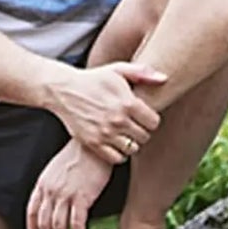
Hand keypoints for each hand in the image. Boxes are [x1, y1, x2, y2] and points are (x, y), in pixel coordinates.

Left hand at [26, 140, 113, 228]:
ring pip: (58, 228)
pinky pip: (77, 225)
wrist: (93, 145)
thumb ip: (50, 186)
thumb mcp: (55, 169)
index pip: (32, 212)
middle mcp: (50, 192)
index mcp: (42, 184)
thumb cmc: (77, 156)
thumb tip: (52, 203)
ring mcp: (65, 195)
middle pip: (44, 224)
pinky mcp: (82, 198)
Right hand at [48, 61, 164, 164]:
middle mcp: (118, 120)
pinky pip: (117, 158)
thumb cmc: (93, 79)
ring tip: (123, 134)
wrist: (63, 90)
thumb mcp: (117, 70)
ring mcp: (105, 133)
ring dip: (130, 142)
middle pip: (144, 136)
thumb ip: (142, 73)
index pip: (154, 122)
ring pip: (132, 148)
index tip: (141, 116)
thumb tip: (164, 78)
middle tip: (131, 125)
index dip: (149, 120)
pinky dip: (118, 153)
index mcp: (127, 103)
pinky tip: (114, 143)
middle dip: (140, 131)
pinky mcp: (93, 143)